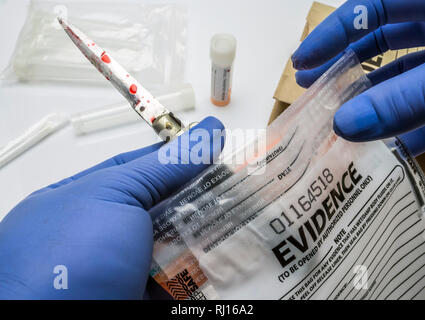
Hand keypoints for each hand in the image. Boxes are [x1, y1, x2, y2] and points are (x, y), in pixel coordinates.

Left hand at [0, 117, 224, 298]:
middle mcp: (102, 233)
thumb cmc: (65, 262)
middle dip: (200, 198)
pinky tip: (224, 262)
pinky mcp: (139, 297)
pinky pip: (178, 282)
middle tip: (236, 188)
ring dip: (205, 236)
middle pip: (162, 207)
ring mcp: (120, 268)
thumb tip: (207, 132)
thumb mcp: (115, 197)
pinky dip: (200, 273)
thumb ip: (165, 166)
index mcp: (83, 198)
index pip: (139, 167)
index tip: (213, 152)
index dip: (178, 158)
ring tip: (240, 221)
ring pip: (174, 245)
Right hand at [291, 0, 424, 155]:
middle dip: (343, 66)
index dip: (331, 33)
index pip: (369, 9)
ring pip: (401, 74)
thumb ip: (402, 98)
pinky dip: (406, 125)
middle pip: (379, 40)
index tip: (301, 61)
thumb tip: (344, 125)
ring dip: (370, 101)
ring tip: (339, 124)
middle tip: (310, 88)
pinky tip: (386, 148)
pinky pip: (424, 103)